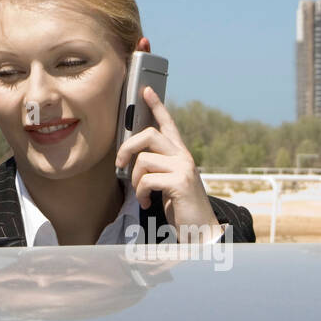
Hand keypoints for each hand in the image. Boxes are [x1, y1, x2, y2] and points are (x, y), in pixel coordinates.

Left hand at [113, 86, 220, 242]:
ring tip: (141, 193)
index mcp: (180, 154)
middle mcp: (183, 157)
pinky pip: (147, 179)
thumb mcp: (168, 181)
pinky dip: (141, 192)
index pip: (168, 124)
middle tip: (119, 163)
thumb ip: (156, 166)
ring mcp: (183, 168)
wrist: (201, 230)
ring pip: (144, 159)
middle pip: (149, 135)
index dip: (157, 106)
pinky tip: (146, 202)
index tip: (146, 90)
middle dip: (127, 146)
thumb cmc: (180, 206)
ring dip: (134, 179)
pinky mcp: (180, 182)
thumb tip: (131, 158)